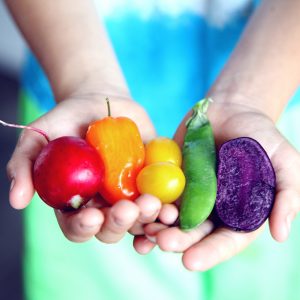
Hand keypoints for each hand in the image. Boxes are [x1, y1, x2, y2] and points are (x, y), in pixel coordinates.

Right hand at [6, 92, 161, 242]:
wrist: (102, 102)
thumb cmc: (67, 119)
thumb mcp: (39, 136)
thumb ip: (25, 164)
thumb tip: (17, 201)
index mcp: (76, 201)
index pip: (77, 226)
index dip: (83, 227)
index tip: (92, 215)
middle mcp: (104, 204)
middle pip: (111, 228)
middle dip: (120, 223)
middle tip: (128, 209)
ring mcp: (129, 195)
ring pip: (139, 220)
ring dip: (148, 219)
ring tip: (155, 205)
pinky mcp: (151, 183)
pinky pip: (161, 201)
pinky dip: (167, 208)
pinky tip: (173, 208)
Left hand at [134, 102, 299, 269]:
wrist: (232, 110)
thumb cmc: (262, 136)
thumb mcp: (284, 162)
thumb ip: (287, 195)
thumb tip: (280, 234)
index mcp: (238, 213)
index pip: (225, 240)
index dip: (209, 253)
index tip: (190, 262)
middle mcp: (212, 208)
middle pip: (194, 232)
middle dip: (178, 240)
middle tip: (163, 242)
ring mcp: (189, 193)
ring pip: (172, 217)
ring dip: (157, 226)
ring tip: (145, 230)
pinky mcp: (171, 177)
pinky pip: (158, 193)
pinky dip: (147, 202)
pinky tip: (134, 208)